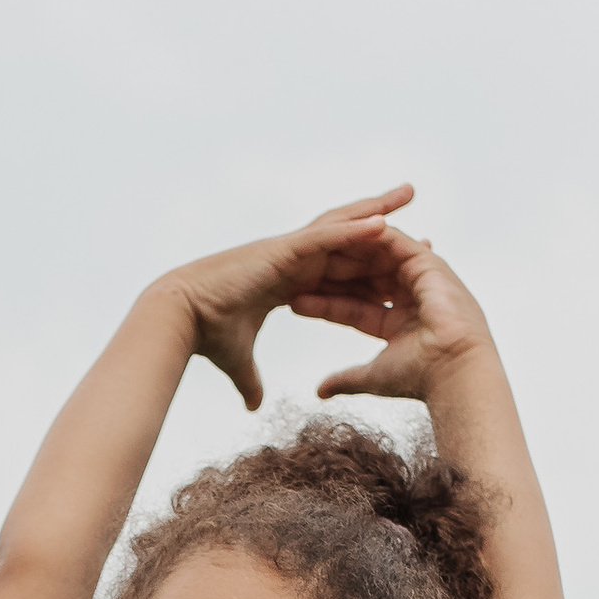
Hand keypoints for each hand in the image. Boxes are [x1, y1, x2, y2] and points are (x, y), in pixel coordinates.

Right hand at [161, 186, 417, 411]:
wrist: (182, 318)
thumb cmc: (206, 333)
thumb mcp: (239, 362)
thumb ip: (251, 380)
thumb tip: (254, 404)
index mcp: (289, 279)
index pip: (338, 271)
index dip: (369, 268)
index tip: (400, 267)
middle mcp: (293, 259)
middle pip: (347, 239)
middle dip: (382, 224)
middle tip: (416, 208)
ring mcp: (290, 251)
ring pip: (341, 225)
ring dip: (376, 210)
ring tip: (409, 194)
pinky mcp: (284, 251)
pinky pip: (327, 236)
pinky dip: (355, 229)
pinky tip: (385, 223)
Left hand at [296, 227, 493, 402]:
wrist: (454, 371)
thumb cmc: (421, 378)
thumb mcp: (374, 376)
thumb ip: (346, 379)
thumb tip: (320, 392)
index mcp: (401, 321)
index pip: (355, 307)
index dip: (326, 304)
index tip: (294, 302)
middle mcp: (412, 296)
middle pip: (364, 275)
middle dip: (331, 272)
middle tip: (296, 267)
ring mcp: (422, 277)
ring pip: (375, 254)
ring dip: (345, 250)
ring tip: (311, 247)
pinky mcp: (428, 262)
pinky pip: (391, 239)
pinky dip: (366, 234)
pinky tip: (337, 234)